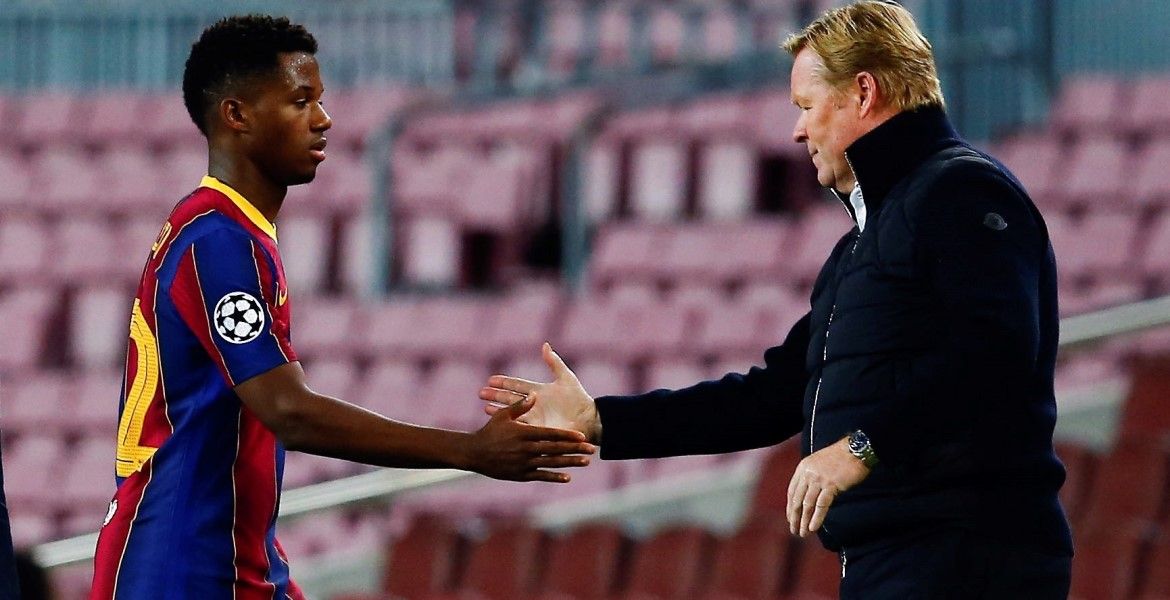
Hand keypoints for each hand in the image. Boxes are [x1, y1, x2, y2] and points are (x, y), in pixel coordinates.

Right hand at [466, 394, 595, 482]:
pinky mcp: (520, 475)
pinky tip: (568, 477)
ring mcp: (524, 463)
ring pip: (551, 463)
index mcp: (524, 433)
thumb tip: (534, 394)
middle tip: (591, 449)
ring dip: (570, 462)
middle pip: (555, 449)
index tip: (582, 436)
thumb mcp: (503, 416)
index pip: (550, 434)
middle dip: (575, 449)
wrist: (474, 454)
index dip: (567, 435)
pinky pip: (541, 476)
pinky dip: (554, 477)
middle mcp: (526, 449)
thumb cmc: (489, 432)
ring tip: (585, 462)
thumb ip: (520, 406)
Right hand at [479, 342, 601, 442]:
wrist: (587, 419)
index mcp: (539, 392)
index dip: (505, 382)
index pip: (518, 385)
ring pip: (512, 413)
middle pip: (511, 399)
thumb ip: (554, 363)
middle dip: (496, 395)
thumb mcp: (566, 378)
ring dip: (498, 410)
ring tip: (484, 408)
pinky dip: (509, 425)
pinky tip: (498, 423)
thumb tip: (545, 345)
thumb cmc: (578, 399)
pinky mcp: (537, 430)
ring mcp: (534, 417)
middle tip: (480, 393)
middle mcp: (534, 405)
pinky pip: (519, 426)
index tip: (490, 380)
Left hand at [786, 437, 871, 536]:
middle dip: (794, 517)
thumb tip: (808, 495)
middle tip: (794, 530)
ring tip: (803, 533)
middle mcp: (808, 473)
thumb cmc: (840, 457)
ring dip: (803, 521)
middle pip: (797, 499)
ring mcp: (819, 479)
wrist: (855, 450)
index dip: (790, 506)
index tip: (790, 518)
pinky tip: (813, 528)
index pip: (792, 491)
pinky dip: (816, 518)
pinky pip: (821, 505)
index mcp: (803, 468)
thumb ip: (811, 477)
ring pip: (807, 504)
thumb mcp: (819, 463)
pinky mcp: (831, 485)